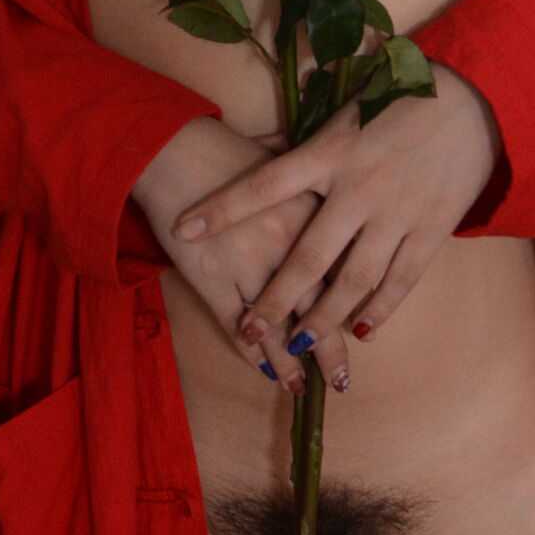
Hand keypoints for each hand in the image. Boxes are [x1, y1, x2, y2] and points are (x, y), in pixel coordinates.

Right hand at [134, 120, 350, 395]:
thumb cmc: (225, 147)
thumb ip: (309, 170)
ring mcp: (250, 264)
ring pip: (280, 325)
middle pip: (318, 305)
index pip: (343, 265)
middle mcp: (288, 242)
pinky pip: (238, 326)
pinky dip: (253, 352)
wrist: (170, 147)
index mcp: (311, 209)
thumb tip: (323, 170)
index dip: (355, 300)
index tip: (364, 323)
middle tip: (343, 379)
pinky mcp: (213, 279)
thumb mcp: (281, 153)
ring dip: (293, 361)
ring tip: (305, 387)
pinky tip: (266, 370)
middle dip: (330, 348)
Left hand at [166, 70, 502, 375]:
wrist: (477, 99)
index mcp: (331, 151)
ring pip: (353, 280)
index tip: (185, 229)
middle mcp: (359, 187)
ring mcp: (397, 213)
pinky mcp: (431, 230)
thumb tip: (250, 146)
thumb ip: (300, 134)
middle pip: (308, 255)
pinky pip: (401, 280)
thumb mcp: (344, 104)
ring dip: (324, 317)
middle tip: (250, 329)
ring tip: (300, 344)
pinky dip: (380, 309)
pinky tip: (361, 330)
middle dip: (275, 298)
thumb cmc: (401, 95)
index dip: (223, 207)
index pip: (265, 184)